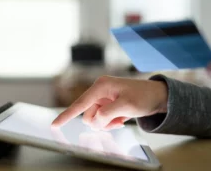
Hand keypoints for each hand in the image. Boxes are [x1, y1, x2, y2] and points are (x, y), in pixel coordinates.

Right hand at [52, 76, 167, 129]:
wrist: (156, 96)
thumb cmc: (143, 96)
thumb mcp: (126, 105)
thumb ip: (107, 114)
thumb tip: (94, 121)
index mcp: (101, 86)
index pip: (80, 103)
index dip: (66, 115)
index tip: (54, 125)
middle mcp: (99, 91)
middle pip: (88, 115)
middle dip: (101, 122)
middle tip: (116, 119)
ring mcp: (103, 98)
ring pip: (95, 119)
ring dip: (107, 123)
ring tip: (121, 118)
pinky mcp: (107, 104)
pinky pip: (102, 119)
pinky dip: (111, 122)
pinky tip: (122, 118)